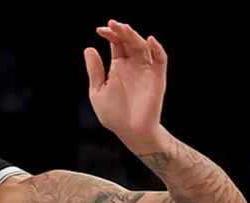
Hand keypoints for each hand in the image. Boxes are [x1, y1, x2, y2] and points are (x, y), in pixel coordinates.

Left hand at [84, 20, 167, 144]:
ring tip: (124, 29)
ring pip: (143, 47)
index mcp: (118, 66)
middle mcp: (133, 65)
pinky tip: (149, 41)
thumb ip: (95, 71)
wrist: (129, 131)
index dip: (110, 34)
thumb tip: (89, 49)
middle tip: (113, 24)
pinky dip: (157, 49)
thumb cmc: (113, 114)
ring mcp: (146, 70)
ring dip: (134, 37)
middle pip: (129, 41)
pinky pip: (160, 60)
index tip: (100, 30)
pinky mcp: (157, 78)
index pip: (116, 44)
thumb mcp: (97, 91)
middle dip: (121, 31)